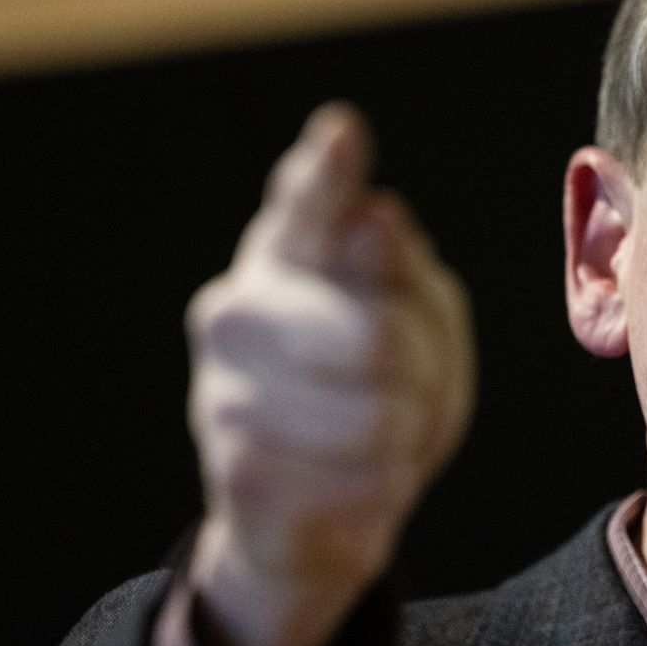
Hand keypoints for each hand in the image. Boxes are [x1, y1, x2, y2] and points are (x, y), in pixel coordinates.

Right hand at [182, 103, 474, 645]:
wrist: (318, 511)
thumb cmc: (375, 391)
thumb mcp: (417, 319)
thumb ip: (398, 267)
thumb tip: (373, 217)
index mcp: (286, 250)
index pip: (306, 202)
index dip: (325, 175)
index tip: (343, 134)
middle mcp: (237, 309)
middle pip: (377, 336)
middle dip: (423, 375)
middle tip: (410, 389)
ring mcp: (223, 389)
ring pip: (376, 418)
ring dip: (408, 438)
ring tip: (381, 438)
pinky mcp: (235, 472)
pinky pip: (363, 479)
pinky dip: (385, 488)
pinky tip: (353, 482)